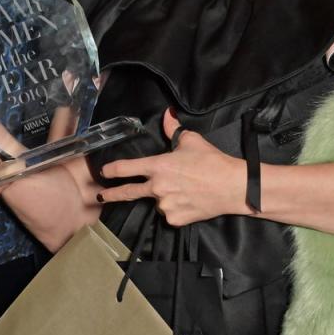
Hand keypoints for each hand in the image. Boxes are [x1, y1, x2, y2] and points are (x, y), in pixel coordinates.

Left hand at [97, 109, 246, 226]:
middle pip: (128, 192)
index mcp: (158, 166)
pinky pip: (169, 213)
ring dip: (164, 197)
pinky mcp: (174, 219)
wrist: (232, 187)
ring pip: (157, 202)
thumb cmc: (212, 161)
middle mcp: (157, 187)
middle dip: (112, 195)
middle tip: (101, 196)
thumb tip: (167, 115)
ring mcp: (165, 205)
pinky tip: (189, 200)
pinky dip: (175, 208)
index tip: (103, 172)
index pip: (126, 168)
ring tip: (184, 190)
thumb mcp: (191, 140)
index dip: (111, 170)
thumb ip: (173, 129)